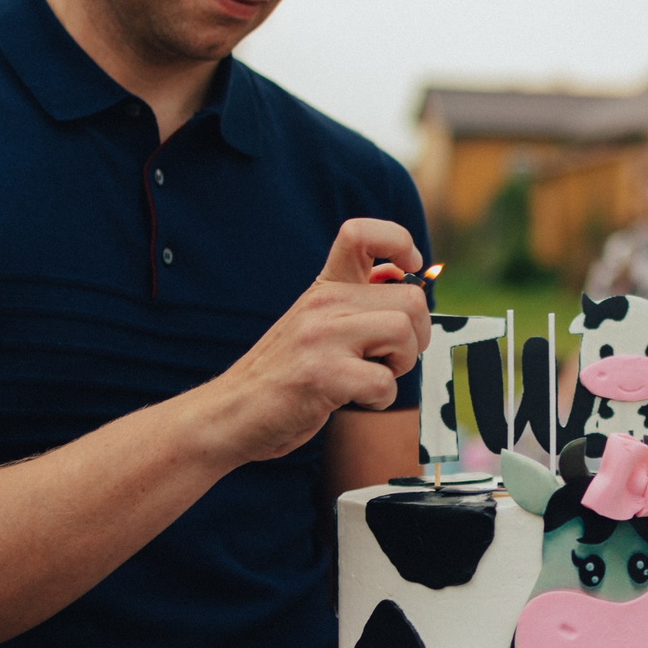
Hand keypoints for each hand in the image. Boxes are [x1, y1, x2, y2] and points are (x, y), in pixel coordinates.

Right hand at [199, 219, 431, 465]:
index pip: (361, 233)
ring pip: (403, 332)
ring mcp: (320, 337)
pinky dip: (380, 399)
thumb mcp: (316, 324)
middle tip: (389, 357)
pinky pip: (384, 381)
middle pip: (411, 298)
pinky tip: (354, 399)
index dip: (399, 242)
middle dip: (416, 336)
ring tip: (371, 376)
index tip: (410, 269)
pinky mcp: (322, 375)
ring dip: (400, 365)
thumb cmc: (284, 375)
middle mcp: (322, 304)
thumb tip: (402, 274)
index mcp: (323, 288)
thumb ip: (356, 300)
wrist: (231, 413)